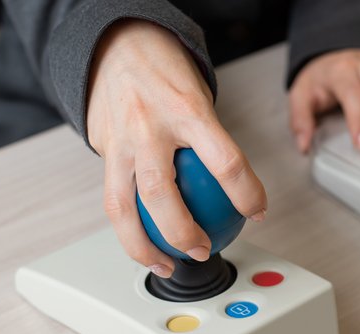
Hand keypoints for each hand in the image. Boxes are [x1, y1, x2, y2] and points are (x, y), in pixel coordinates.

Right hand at [86, 20, 266, 277]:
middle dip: (182, 234)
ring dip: (143, 246)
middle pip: (162, 195)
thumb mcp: (199, 97)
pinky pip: (112, 197)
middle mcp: (148, 127)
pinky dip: (127, 227)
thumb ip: (213, 141)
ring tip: (164, 264)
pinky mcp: (100, 149)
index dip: (247, 196)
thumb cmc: (164, 72)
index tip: (258, 212)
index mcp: (186, 111)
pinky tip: (142, 243)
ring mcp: (119, 141)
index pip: (225, 162)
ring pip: (123, 207)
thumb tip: (240, 187)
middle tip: (202, 250)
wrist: (115, 43)